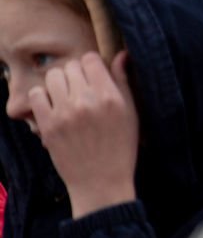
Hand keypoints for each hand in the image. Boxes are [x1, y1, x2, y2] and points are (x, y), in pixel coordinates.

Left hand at [32, 52, 138, 218]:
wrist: (101, 181)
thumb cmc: (121, 146)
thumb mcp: (131, 112)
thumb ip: (124, 81)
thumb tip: (121, 55)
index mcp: (110, 96)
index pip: (91, 59)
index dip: (91, 65)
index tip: (93, 76)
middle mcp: (87, 101)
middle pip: (70, 66)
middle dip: (75, 74)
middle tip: (79, 89)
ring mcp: (65, 114)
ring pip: (52, 77)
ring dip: (58, 83)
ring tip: (65, 96)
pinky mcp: (48, 126)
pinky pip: (36, 96)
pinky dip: (42, 97)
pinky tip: (53, 106)